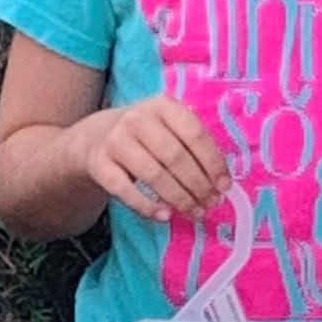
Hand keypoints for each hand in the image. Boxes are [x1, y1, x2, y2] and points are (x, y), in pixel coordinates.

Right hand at [76, 94, 228, 222]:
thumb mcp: (168, 128)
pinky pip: (125, 190)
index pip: (194, 134)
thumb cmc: (145, 136)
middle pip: (175, 156)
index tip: (224, 186)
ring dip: (178, 198)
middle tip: (210, 203)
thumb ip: (193, 146)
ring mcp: (115, 140)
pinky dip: (147, 206)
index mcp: (162, 105)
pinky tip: (164, 216)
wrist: (96, 137)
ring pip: (154, 175)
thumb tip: (221, 181)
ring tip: (194, 212)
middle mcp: (137, 118)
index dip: (212, 162)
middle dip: (198, 184)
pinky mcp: (99, 164)